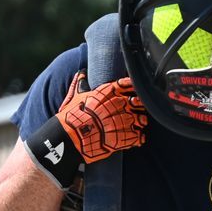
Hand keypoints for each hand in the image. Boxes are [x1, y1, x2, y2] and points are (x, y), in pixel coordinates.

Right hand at [27, 70, 146, 186]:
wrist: (70, 137)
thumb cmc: (72, 116)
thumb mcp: (76, 96)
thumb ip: (82, 84)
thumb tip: (82, 72)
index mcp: (109, 92)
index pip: (128, 84)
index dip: (132, 87)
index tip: (133, 91)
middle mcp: (118, 105)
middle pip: (138, 101)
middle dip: (138, 105)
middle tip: (134, 109)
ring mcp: (122, 121)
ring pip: (141, 119)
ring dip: (141, 121)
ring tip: (137, 124)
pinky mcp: (123, 138)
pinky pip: (139, 137)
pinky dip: (139, 138)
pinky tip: (136, 138)